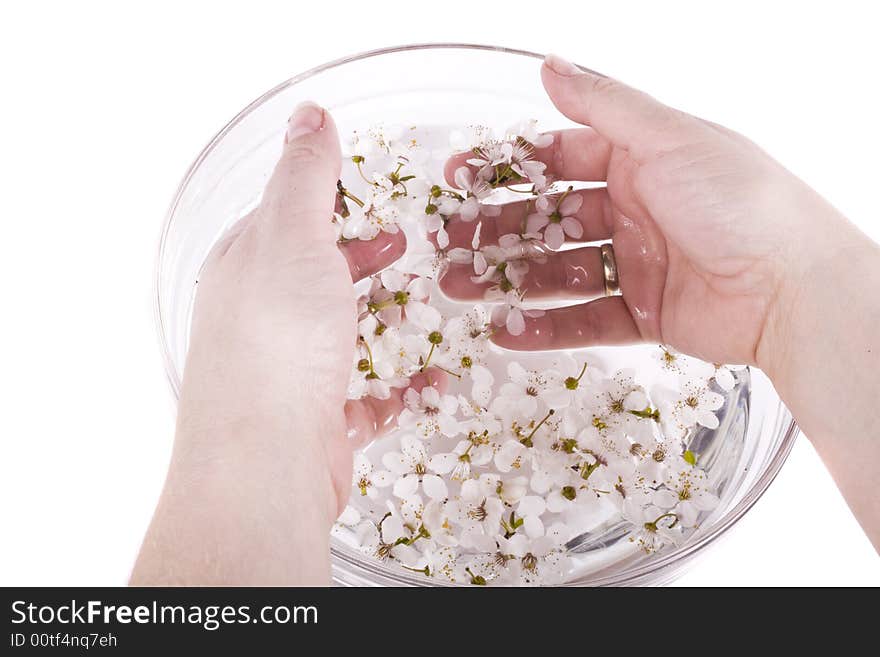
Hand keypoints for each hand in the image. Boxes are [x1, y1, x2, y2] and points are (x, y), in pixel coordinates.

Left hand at [133, 103, 436, 583]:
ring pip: (351, 336)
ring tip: (441, 315)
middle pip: (324, 277)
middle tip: (418, 251)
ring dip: (397, 326)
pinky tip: (437, 382)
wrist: (265, 465)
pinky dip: (405, 386)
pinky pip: (370, 394)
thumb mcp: (292, 236)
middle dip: (372, 263)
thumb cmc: (277, 342)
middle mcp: (263, 317)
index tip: (388, 195)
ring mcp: (292, 371)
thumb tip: (309, 113)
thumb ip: (305, 176)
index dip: (338, 201)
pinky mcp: (321, 418)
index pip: (292, 217)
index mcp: (249, 265)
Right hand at [439, 54, 858, 372]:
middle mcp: (634, 210)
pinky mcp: (644, 315)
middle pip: (548, 220)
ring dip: (506, 281)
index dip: (507, 168)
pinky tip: (504, 332)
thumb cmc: (739, 200)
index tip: (459, 177)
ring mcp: (637, 265)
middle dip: (495, 231)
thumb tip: (549, 65)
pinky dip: (546, 328)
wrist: (793, 287)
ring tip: (456, 289)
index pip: (558, 160)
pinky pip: (584, 320)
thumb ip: (605, 106)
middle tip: (446, 244)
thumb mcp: (668, 139)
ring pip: (557, 272)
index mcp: (640, 161)